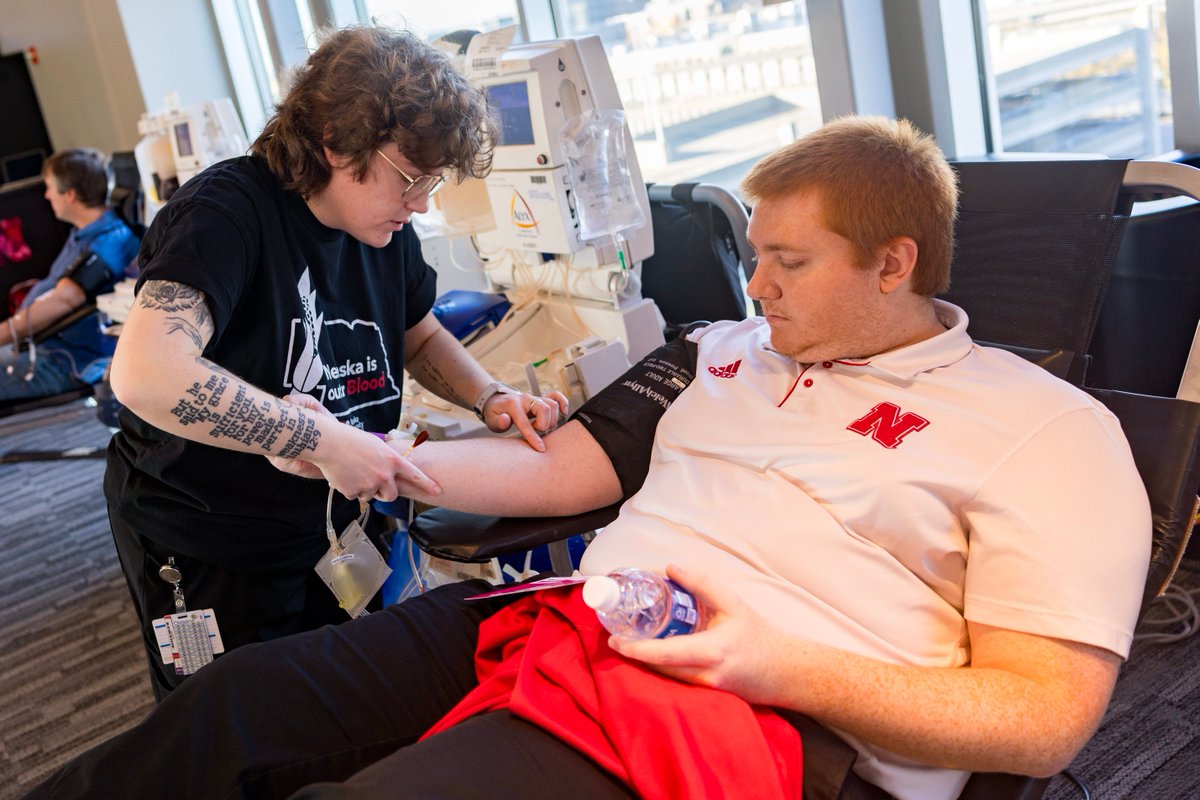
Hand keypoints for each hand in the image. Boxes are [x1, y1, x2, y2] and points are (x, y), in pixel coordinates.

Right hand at [265, 393, 440, 499]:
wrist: (329, 442)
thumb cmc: (350, 439)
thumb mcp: (376, 445)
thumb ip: (386, 460)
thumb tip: (391, 471)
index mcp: (392, 460)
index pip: (415, 475)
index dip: (427, 484)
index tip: (438, 490)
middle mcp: (384, 475)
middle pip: (392, 495)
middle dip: (385, 493)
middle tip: (375, 486)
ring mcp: (370, 485)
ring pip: (370, 496)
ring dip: (363, 488)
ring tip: (353, 471)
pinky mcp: (354, 492)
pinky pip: (354, 496)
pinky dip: (349, 489)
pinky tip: (343, 475)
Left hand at [481, 390, 568, 450]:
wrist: (496, 402)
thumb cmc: (495, 414)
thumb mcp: (491, 420)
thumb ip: (498, 422)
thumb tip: (506, 420)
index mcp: (513, 405)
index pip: (525, 422)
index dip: (534, 437)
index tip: (541, 449)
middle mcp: (526, 399)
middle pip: (545, 409)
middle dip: (543, 425)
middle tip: (534, 430)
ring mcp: (535, 397)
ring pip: (553, 405)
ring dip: (551, 419)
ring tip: (539, 425)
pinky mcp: (541, 398)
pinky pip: (556, 396)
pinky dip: (563, 403)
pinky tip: (563, 412)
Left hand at [606, 565, 795, 705]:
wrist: (786, 672)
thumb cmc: (759, 636)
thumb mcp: (733, 604)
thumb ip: (701, 584)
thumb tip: (670, 568)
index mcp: (711, 652)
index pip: (664, 654)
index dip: (636, 649)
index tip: (616, 640)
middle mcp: (705, 676)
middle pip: (658, 669)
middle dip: (634, 655)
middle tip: (615, 637)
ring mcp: (705, 690)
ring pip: (666, 677)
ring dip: (645, 661)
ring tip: (629, 640)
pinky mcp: (706, 696)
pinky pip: (677, 681)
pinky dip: (662, 667)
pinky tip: (652, 652)